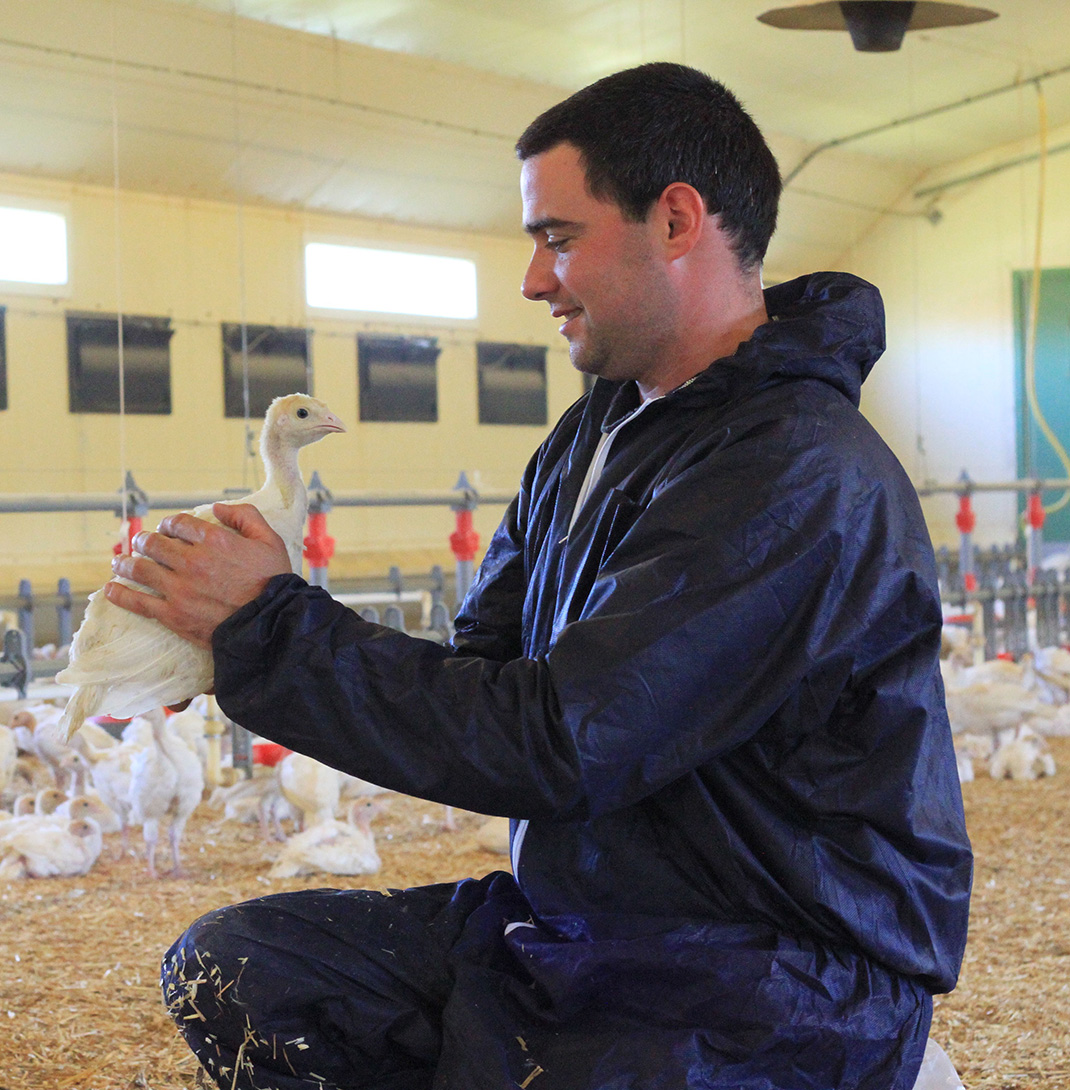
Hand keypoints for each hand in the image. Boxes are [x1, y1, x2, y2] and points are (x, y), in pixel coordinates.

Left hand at [105, 503, 291, 647]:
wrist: (271, 625)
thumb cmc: (274, 583)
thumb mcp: (270, 540)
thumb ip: (245, 516)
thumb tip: (217, 508)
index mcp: (214, 540)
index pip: (178, 523)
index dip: (170, 524)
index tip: (168, 530)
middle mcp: (192, 561)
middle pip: (153, 543)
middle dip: (144, 541)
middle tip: (141, 544)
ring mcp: (180, 589)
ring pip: (139, 569)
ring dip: (125, 563)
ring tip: (120, 563)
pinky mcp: (173, 615)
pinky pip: (138, 602)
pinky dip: (120, 594)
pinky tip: (111, 589)